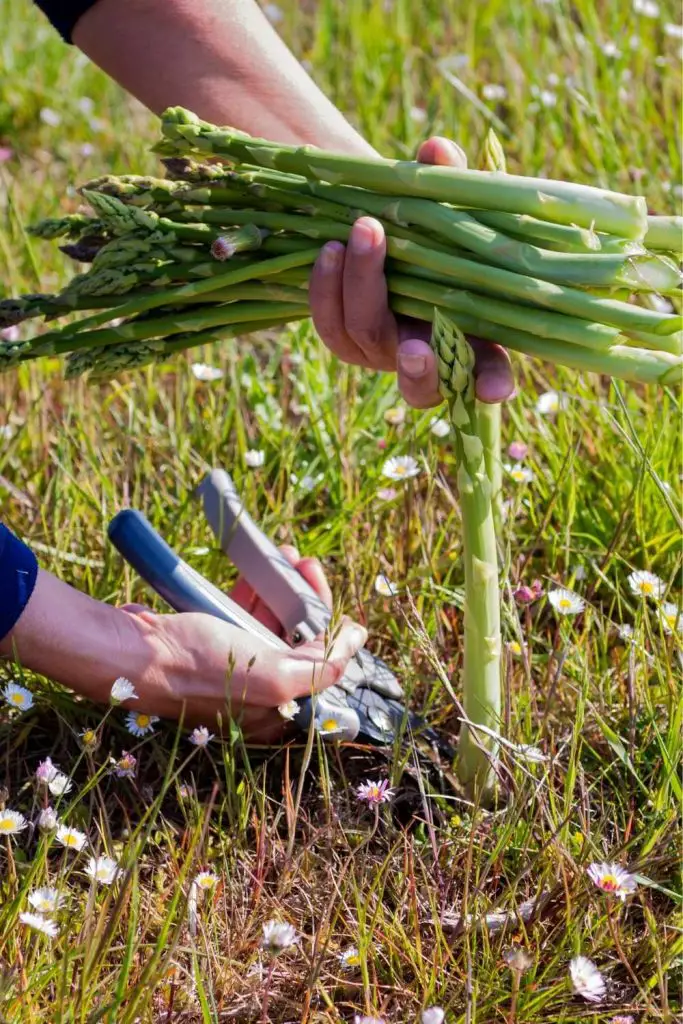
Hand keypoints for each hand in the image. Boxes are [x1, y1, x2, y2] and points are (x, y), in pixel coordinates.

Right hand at [122, 547, 366, 741]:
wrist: (131, 651)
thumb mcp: (272, 676)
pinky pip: (241, 612)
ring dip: (281, 588)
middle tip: (306, 565)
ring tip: (287, 555)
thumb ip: (318, 668)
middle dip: (306, 601)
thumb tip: (353, 647)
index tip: (341, 608)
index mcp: (273, 712)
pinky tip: (259, 568)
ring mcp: (230, 664)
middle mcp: (255, 692)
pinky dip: (253, 590)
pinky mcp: (208, 640)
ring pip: (269, 622)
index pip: (318, 670)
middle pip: (295, 641)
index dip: (334, 636)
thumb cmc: (198, 667)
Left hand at [309, 137, 513, 407]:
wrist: (387, 230)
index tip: (494, 390)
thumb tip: (437, 150)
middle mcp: (427, 356)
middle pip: (421, 381)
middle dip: (418, 370)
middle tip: (413, 346)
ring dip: (362, 291)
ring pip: (366, 339)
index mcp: (472, 337)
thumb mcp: (453, 204)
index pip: (488, 373)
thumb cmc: (439, 224)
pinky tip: (329, 248)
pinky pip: (329, 324)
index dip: (491, 384)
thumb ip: (451, 183)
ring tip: (361, 233)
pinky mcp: (343, 338)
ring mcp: (380, 350)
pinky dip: (327, 288)